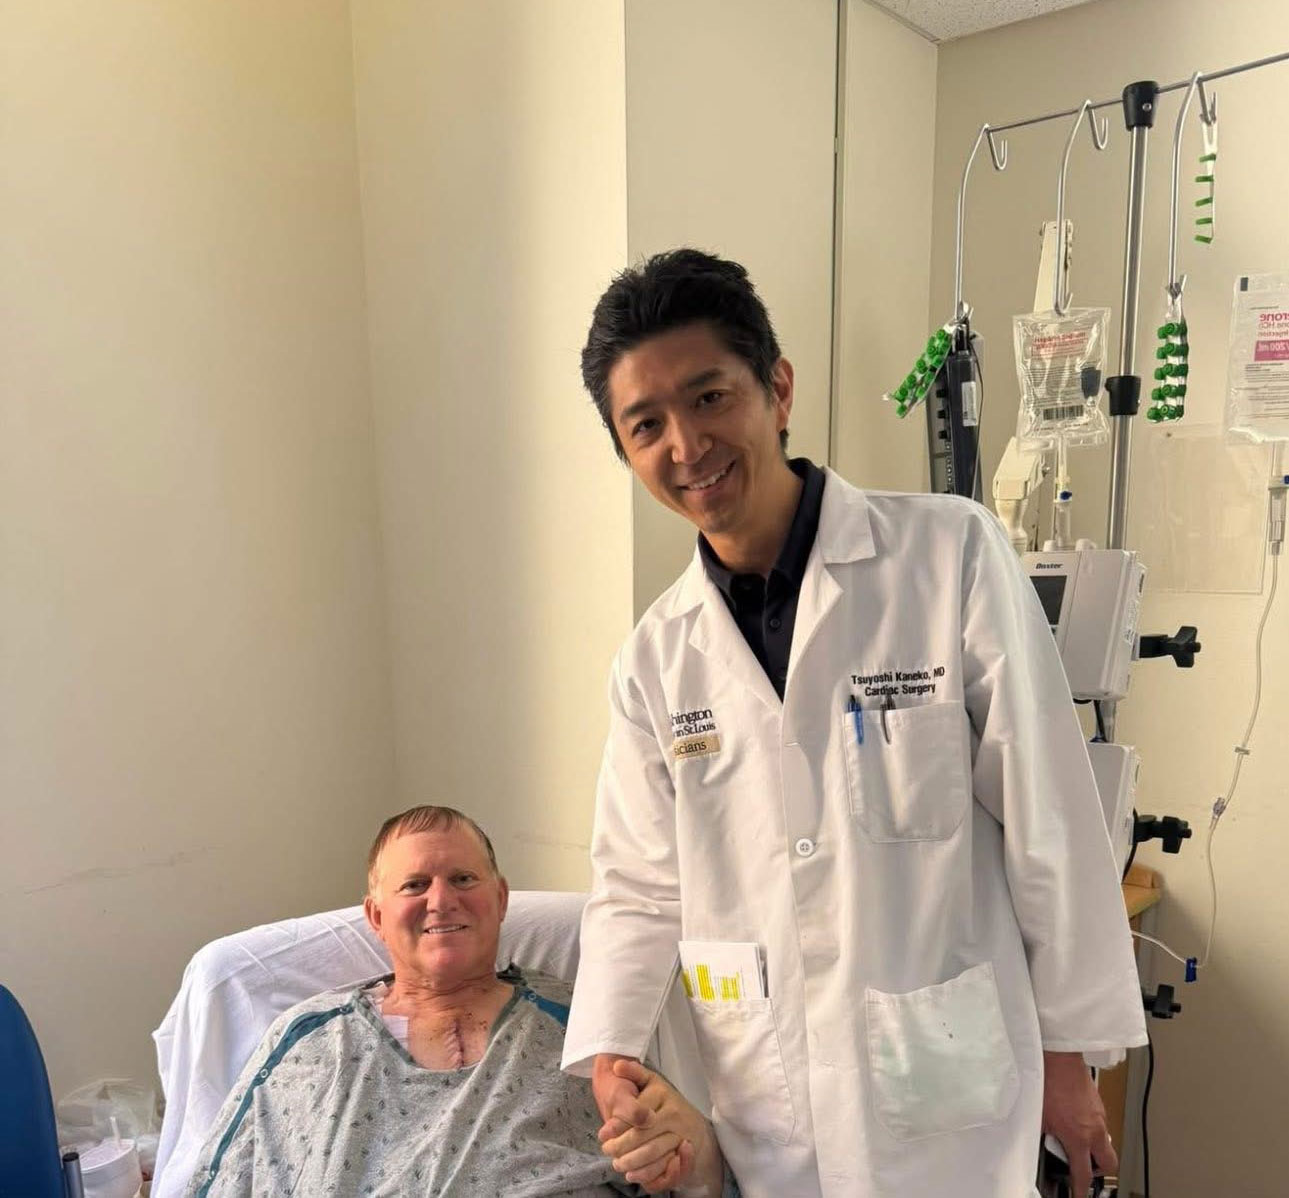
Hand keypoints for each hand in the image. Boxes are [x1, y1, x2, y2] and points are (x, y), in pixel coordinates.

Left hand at [599, 1058, 722, 1195]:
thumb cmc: (664, 1100)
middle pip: (642, 1135)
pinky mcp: (685, 1154)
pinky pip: (666, 1167)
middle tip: (607, 1151)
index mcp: (662, 1094)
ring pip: (653, 1152)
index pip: (636, 1114)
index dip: (617, 1127)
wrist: (692, 1121)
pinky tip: (634, 1175)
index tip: (602, 1135)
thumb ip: (634, 1072)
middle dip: (621, 1146)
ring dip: (632, 1162)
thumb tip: (616, 1065)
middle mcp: (674, 1114)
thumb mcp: (651, 1081)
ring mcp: (681, 1134)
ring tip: (617, 1164)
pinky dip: (649, 1174)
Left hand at [1042, 1050, 1116, 1196]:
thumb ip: (1045, 1136)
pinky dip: (1092, 1130)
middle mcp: (1095, 1130)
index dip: (1080, 1188)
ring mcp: (1099, 1117)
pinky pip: (1101, 1126)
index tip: (1078, 1193)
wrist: (1059, 1058)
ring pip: (1106, 1143)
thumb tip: (1042, 1144)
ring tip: (1076, 1142)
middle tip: (1082, 1169)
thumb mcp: (1040, 1117)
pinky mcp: (1099, 1105)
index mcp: (1079, 1137)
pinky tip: (1076, 1122)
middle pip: (1108, 1164)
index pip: (1083, 1173)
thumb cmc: (1048, 1082)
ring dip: (1094, 1148)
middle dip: (1097, 1171)